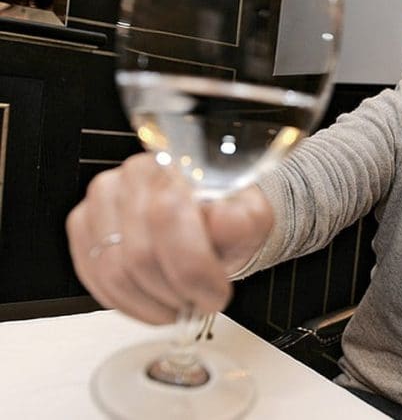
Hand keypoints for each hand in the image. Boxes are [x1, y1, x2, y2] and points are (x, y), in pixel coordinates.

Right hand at [66, 153, 273, 324]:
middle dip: (175, 292)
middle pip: (140, 253)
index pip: (169, 217)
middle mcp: (134, 175)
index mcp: (178, 165)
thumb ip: (241, 220)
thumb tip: (219, 221)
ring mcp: (102, 199)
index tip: (215, 294)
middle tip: (198, 304)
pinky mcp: (83, 224)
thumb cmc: (229, 220)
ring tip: (178, 305)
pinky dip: (126, 302)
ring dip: (151, 302)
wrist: (212, 222)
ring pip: (114, 271)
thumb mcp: (251, 220)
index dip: (193, 269)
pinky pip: (93, 276)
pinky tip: (153, 302)